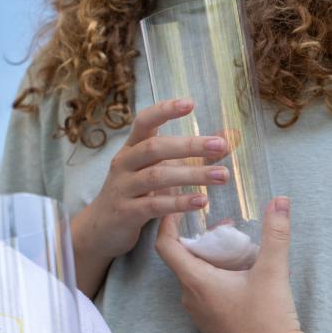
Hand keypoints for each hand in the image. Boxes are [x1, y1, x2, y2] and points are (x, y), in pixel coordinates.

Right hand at [76, 98, 228, 259]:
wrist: (101, 228)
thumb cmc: (135, 193)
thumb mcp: (156, 169)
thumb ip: (189, 154)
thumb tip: (230, 137)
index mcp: (131, 148)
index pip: (144, 122)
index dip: (164, 111)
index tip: (190, 103)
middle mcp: (123, 163)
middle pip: (154, 148)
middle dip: (189, 145)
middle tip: (220, 145)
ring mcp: (122, 188)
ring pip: (157, 177)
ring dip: (192, 175)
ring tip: (222, 176)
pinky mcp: (126, 212)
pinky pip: (154, 205)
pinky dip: (179, 203)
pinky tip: (201, 201)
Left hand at [155, 197, 309, 332]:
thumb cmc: (269, 320)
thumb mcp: (273, 272)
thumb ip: (276, 234)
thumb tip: (280, 200)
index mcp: (195, 282)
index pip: (165, 245)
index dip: (167, 222)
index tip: (176, 205)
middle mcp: (189, 298)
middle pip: (182, 258)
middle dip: (198, 237)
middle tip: (219, 222)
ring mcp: (199, 314)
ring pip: (194, 275)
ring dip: (209, 257)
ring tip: (234, 243)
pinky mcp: (211, 325)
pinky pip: (203, 292)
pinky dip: (214, 275)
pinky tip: (241, 272)